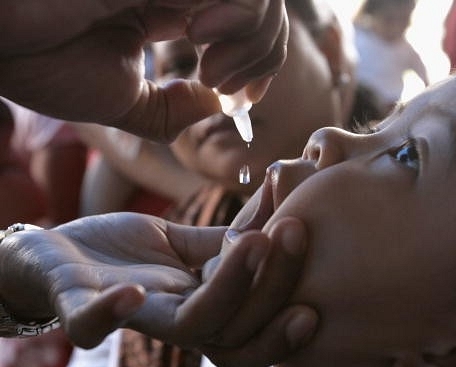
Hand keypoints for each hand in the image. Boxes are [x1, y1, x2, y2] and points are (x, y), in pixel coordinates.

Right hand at [0, 1, 287, 141]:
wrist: (0, 41)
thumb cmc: (47, 65)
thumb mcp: (123, 100)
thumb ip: (172, 107)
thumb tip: (217, 107)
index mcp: (171, 10)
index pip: (247, 22)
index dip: (262, 58)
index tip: (246, 97)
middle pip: (267, 6)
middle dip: (266, 54)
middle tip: (231, 89)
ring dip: (256, 41)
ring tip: (214, 74)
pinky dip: (241, 17)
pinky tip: (198, 42)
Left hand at [0, 213, 316, 366]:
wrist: (56, 252)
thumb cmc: (126, 251)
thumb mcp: (185, 241)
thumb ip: (227, 239)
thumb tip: (280, 203)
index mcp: (203, 307)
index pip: (255, 321)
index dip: (288, 306)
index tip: (320, 272)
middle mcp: (176, 321)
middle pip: (237, 327)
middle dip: (274, 285)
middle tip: (295, 230)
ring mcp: (132, 318)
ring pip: (190, 327)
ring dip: (227, 288)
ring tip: (254, 240)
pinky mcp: (80, 306)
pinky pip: (91, 324)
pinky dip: (111, 315)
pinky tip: (136, 293)